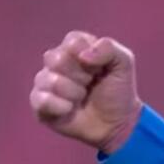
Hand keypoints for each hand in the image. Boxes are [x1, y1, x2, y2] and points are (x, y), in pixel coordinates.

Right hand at [30, 30, 142, 153]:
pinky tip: (70, 109)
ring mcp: (46, 82)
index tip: (99, 69)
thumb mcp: (124, 63)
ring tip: (82, 97)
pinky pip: (40, 100)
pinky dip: (60, 107)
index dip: (88, 57)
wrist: (116, 122)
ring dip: (73, 92)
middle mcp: (57, 61)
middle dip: (80, 75)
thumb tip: (82, 56)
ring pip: (48, 79)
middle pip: (56, 59)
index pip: (72, 41)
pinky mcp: (40, 103)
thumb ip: (108, 48)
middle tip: (90, 83)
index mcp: (75, 47)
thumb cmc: (118, 89)